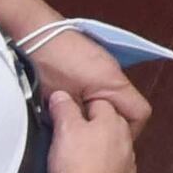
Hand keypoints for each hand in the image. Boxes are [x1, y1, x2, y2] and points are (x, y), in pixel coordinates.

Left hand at [27, 27, 152, 125]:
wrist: (32, 31)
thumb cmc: (47, 64)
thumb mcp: (60, 101)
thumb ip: (79, 120)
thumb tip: (84, 136)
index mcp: (113, 82)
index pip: (140, 113)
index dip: (128, 131)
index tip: (108, 141)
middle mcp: (115, 71)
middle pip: (126, 105)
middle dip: (109, 121)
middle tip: (89, 133)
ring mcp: (103, 63)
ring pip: (112, 96)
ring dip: (97, 109)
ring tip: (75, 117)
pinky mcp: (90, 60)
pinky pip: (100, 85)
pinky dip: (90, 96)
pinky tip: (70, 100)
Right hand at [40, 87, 141, 172]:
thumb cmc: (74, 163)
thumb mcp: (64, 129)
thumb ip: (64, 109)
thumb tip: (61, 95)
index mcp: (114, 124)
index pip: (102, 105)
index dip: (84, 108)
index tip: (70, 116)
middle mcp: (127, 145)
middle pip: (112, 130)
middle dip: (97, 131)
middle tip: (74, 140)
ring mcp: (129, 171)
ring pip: (116, 156)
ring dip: (104, 157)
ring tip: (81, 165)